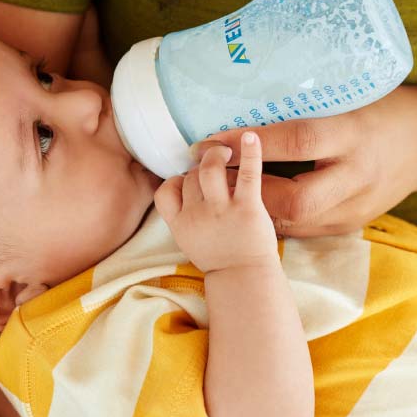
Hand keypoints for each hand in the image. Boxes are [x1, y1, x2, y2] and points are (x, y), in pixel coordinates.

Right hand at [154, 131, 278, 272]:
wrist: (245, 279)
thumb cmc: (221, 259)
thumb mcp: (189, 241)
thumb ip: (185, 216)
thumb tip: (188, 185)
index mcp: (179, 224)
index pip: (165, 190)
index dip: (176, 181)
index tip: (188, 182)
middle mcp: (196, 214)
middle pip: (190, 177)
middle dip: (200, 168)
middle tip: (215, 166)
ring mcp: (221, 210)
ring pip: (209, 168)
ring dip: (216, 154)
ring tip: (226, 151)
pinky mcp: (247, 207)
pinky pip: (247, 174)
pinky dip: (250, 152)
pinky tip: (251, 136)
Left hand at [193, 83, 416, 237]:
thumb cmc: (383, 108)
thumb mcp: (351, 96)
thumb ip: (306, 104)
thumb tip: (244, 93)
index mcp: (354, 134)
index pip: (298, 142)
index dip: (251, 144)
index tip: (211, 140)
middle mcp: (356, 176)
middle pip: (296, 199)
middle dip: (248, 191)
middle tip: (212, 177)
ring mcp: (355, 207)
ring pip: (295, 223)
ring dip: (254, 210)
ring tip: (219, 193)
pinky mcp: (350, 224)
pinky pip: (303, 230)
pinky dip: (272, 218)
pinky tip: (247, 206)